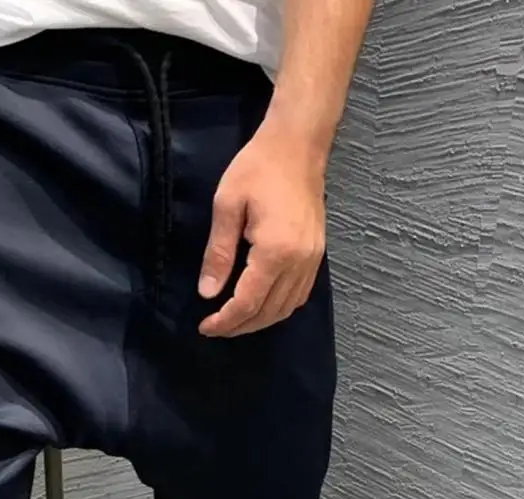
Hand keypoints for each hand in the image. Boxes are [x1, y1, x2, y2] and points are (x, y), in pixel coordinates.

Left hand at [197, 126, 326, 337]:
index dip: (225, 321)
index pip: (248, 302)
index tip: (205, 327)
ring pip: (286, 308)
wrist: (298, 145)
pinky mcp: (317, 255)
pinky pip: (299, 295)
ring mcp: (313, 260)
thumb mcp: (227, 205)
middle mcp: (299, 261)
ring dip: (259, 321)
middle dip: (239, 326)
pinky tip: (260, 306)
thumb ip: (218, 253)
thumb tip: (207, 293)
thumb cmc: (257, 168)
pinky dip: (278, 308)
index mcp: (275, 251)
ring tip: (234, 322)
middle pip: (268, 312)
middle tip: (215, 328)